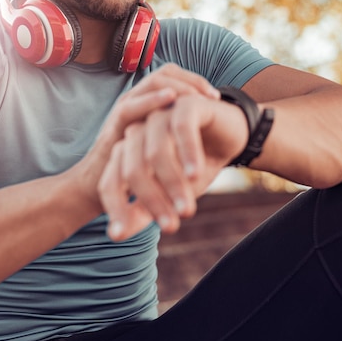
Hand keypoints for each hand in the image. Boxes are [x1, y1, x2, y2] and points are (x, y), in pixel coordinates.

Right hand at [74, 64, 220, 214]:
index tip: (215, 98)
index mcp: (148, 100)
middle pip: (166, 72)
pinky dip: (152, 100)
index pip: (173, 75)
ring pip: (153, 82)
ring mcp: (125, 108)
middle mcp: (136, 98)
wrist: (100, 184)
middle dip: (192, 81)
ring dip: (179, 87)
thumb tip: (209, 131)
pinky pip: (132, 106)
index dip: (195, 81)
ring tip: (198, 99)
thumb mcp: (162, 143)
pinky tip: (171, 101)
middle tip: (212, 97)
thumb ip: (177, 132)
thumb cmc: (136, 166)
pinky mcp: (115, 124)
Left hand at [98, 92, 248, 240]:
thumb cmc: (195, 167)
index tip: (119, 236)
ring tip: (187, 210)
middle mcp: (139, 131)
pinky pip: (181, 128)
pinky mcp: (186, 104)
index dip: (114, 208)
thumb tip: (117, 235)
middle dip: (151, 201)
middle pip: (133, 169)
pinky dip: (187, 152)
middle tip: (172, 227)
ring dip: (172, 183)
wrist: (231, 136)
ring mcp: (161, 114)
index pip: (110, 182)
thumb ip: (145, 210)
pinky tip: (195, 174)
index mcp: (127, 151)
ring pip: (157, 151)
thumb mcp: (170, 194)